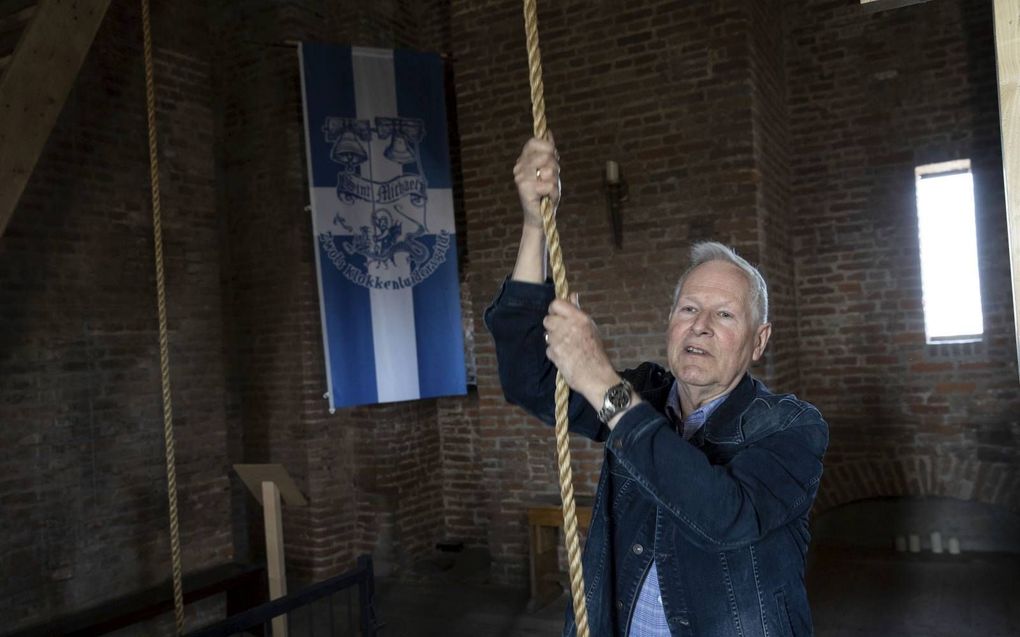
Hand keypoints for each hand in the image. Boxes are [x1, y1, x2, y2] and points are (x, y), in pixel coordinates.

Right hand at [513, 134, 559, 228]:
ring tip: (548, 190)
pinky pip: (549, 185)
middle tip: (549, 180)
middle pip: (546, 155)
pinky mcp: (525, 189)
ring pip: (549, 169)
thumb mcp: (550, 170)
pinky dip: (553, 193)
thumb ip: (549, 152)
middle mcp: (519, 167)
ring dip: (554, 182)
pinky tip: (546, 199)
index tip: (552, 159)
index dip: (548, 148)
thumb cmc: (545, 194)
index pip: (534, 142)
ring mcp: (520, 177)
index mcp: (523, 160)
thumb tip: (548, 133)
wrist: (540, 218)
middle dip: (555, 168)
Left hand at [543, 294, 620, 408]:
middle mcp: (567, 326)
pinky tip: (564, 357)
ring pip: (547, 334)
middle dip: (552, 326)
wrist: (596, 376)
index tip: (558, 316)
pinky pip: (548, 349)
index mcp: (579, 318)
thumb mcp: (590, 327)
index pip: (556, 304)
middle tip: (562, 334)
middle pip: (547, 319)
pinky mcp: (554, 353)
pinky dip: (554, 353)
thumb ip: (577, 311)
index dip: (555, 310)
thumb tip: (572, 295)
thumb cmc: (596, 352)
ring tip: (566, 347)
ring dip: (553, 340)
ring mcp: (559, 340)